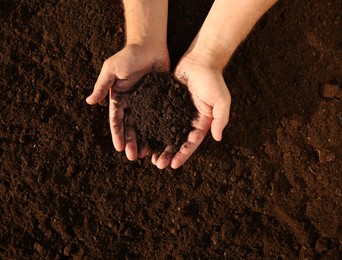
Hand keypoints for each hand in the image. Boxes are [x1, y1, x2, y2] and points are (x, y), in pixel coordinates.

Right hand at [86, 44, 169, 160]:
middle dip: (132, 142)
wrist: (150, 45)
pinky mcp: (160, 100)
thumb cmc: (129, 55)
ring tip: (147, 155)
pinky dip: (161, 130)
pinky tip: (163, 141)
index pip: (117, 121)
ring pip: (146, 126)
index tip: (120, 148)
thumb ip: (102, 85)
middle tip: (134, 157)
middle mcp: (132, 104)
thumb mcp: (112, 69)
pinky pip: (161, 117)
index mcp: (119, 99)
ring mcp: (147, 103)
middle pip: (131, 127)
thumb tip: (89, 102)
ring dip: (145, 140)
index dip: (118, 135)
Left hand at [152, 52, 230, 168]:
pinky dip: (152, 127)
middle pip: (177, 141)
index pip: (192, 143)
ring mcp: (177, 111)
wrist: (201, 59)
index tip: (173, 165)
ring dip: (159, 144)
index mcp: (202, 122)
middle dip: (168, 153)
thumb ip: (221, 119)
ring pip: (166, 132)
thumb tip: (217, 138)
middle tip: (157, 164)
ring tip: (149, 155)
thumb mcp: (221, 100)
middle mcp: (189, 119)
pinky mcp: (167, 102)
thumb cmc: (213, 79)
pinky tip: (143, 135)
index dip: (183, 154)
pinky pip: (158, 117)